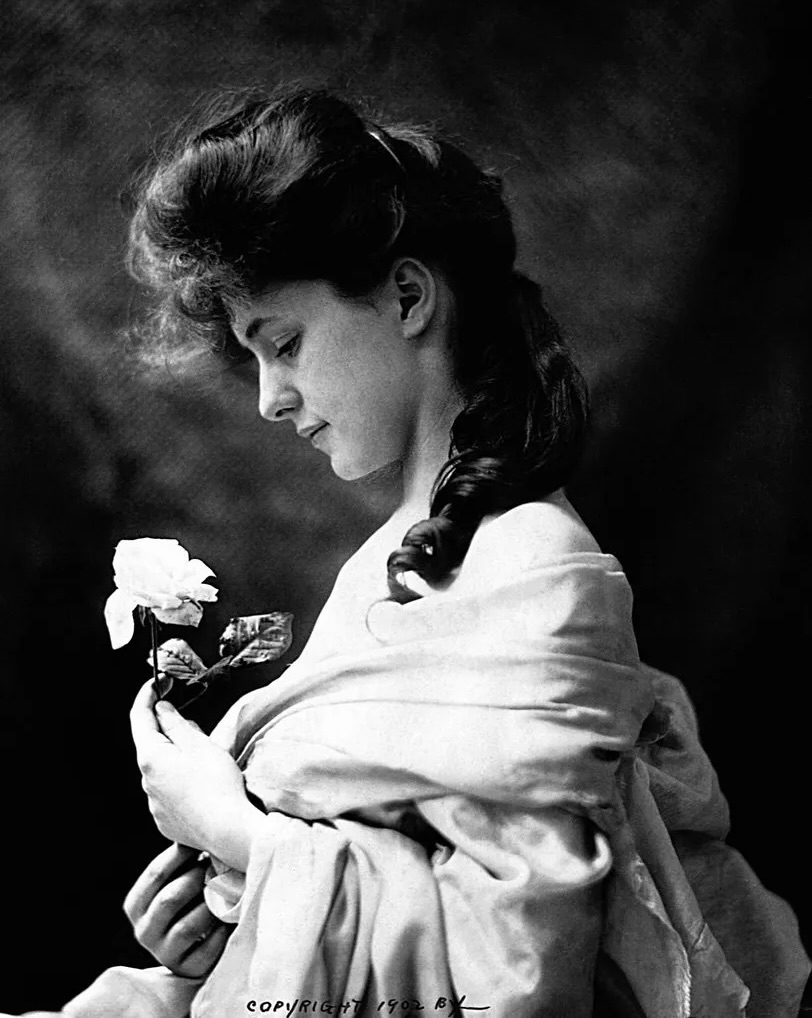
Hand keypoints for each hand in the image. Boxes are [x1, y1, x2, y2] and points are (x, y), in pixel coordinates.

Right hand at [123, 843, 230, 977]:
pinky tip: (233, 916)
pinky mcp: (187, 969)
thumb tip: (195, 828)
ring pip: (189, 925)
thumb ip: (182, 860)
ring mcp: (164, 954)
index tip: (204, 841)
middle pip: (171, 898)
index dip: (181, 855)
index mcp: (135, 905)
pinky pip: (207, 948)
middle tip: (221, 866)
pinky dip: (222, 930)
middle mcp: (143, 931)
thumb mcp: (177, 882)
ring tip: (230, 889)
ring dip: (213, 905)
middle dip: (198, 878)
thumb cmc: (190, 899)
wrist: (196, 947)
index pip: (155, 874)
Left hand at [130, 680, 264, 866]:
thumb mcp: (199, 744)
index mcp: (151, 757)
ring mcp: (154, 803)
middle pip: (153, 744)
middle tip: (197, 728)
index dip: (147, 695)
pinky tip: (202, 785)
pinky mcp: (165, 820)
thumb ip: (176, 723)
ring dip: (177, 758)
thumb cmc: (217, 784)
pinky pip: (169, 792)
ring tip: (207, 761)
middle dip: (170, 730)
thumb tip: (161, 710)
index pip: (140, 717)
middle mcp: (146, 781)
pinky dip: (181, 781)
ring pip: (162, 769)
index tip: (158, 682)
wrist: (228, 830)